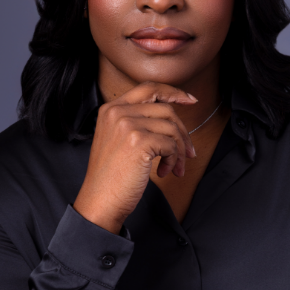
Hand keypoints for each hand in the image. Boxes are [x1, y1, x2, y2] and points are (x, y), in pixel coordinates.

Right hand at [72, 81, 197, 233]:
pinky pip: (171, 144)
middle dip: (182, 132)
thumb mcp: (118, 140)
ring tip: (174, 168)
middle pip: (165, 110)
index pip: (148, 88)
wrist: (100, 201)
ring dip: (179, 151)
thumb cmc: (111, 177)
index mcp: (111, 109)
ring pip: (171, 128)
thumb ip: (137, 123)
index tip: (190, 101)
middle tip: (188, 153)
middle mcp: (117, 112)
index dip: (173, 92)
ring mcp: (127, 125)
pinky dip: (173, 160)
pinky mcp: (139, 141)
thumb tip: (172, 119)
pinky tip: (162, 172)